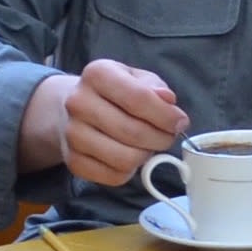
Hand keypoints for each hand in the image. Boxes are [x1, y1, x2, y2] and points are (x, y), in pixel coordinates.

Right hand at [34, 59, 187, 186]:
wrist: (71, 109)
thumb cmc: (113, 93)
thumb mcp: (135, 78)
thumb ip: (155, 86)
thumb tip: (167, 100)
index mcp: (97, 74)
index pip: (138, 98)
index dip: (166, 115)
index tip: (180, 122)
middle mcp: (79, 103)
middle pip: (134, 132)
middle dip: (161, 138)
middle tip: (167, 136)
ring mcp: (73, 134)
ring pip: (125, 158)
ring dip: (146, 156)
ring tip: (148, 146)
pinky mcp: (73, 161)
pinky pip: (114, 176)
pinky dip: (130, 171)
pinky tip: (130, 156)